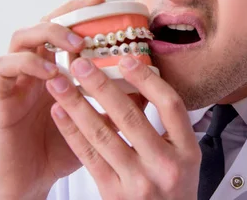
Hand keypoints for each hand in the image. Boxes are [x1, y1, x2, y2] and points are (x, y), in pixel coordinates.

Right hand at [0, 0, 107, 199]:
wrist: (31, 181)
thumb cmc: (62, 150)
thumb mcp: (97, 124)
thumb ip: (117, 102)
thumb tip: (149, 84)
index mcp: (54, 69)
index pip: (64, 28)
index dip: (79, 10)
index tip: (102, 0)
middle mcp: (33, 68)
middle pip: (42, 22)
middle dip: (66, 12)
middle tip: (91, 10)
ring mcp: (15, 80)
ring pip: (20, 37)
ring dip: (49, 34)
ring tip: (75, 45)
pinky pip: (2, 66)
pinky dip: (26, 62)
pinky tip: (51, 72)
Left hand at [46, 55, 200, 199]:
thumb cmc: (174, 188)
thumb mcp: (184, 156)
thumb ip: (169, 125)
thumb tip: (142, 81)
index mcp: (187, 150)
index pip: (170, 106)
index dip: (148, 80)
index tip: (126, 60)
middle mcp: (164, 165)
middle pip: (130, 117)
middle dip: (101, 86)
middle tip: (81, 64)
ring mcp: (137, 181)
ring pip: (102, 134)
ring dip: (77, 105)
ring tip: (58, 84)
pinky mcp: (113, 193)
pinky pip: (88, 156)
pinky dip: (71, 131)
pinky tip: (60, 112)